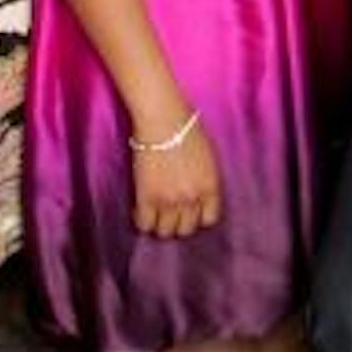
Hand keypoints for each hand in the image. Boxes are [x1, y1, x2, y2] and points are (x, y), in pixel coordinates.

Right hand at [131, 115, 221, 238]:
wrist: (164, 119)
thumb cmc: (187, 129)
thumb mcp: (208, 157)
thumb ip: (205, 179)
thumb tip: (198, 195)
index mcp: (211, 186)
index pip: (209, 219)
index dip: (198, 216)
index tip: (190, 211)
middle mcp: (192, 198)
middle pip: (186, 229)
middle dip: (179, 222)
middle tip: (170, 212)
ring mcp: (169, 200)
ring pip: (165, 232)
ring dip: (160, 224)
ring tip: (155, 212)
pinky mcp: (146, 197)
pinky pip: (144, 225)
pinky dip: (142, 221)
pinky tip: (140, 208)